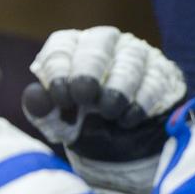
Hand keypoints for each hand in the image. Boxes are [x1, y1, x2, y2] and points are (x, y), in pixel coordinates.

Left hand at [24, 26, 185, 147]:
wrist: (120, 151)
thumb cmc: (81, 126)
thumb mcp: (56, 122)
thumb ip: (42, 109)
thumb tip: (32, 95)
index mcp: (72, 49)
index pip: (63, 45)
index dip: (59, 68)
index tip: (58, 95)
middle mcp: (106, 44)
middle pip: (99, 42)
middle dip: (89, 69)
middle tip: (84, 95)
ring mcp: (136, 56)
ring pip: (130, 59)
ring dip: (118, 87)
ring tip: (108, 112)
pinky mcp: (162, 74)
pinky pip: (154, 80)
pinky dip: (141, 100)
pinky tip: (128, 119)